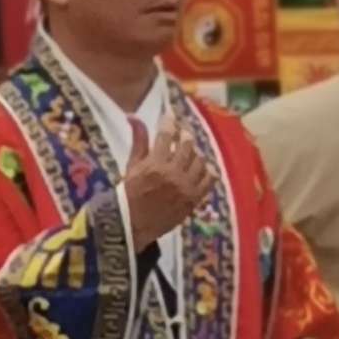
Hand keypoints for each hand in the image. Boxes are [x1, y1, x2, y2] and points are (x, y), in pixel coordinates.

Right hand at [121, 101, 217, 250]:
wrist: (134, 223)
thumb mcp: (131, 165)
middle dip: (183, 134)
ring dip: (194, 152)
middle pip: (187, 145)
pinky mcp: (195, 199)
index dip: (169, 122)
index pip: (167, 135)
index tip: (169, 115)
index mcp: (156, 164)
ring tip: (188, 151)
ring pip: (199, 161)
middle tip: (180, 132)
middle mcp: (174, 174)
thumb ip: (138, 141)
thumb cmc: (130, 192)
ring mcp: (187, 187)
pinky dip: (207, 171)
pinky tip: (201, 167)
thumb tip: (134, 116)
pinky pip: (209, 180)